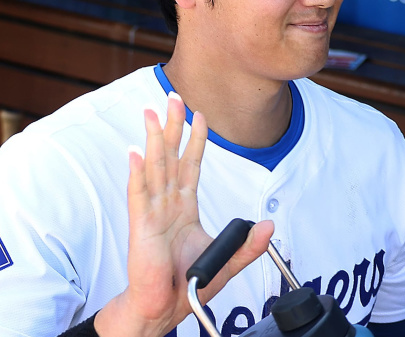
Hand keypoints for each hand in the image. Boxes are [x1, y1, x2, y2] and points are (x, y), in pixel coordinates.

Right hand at [95, 92, 273, 336]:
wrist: (164, 308)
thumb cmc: (186, 283)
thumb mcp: (226, 261)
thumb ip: (249, 246)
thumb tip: (269, 227)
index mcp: (184, 207)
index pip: (190, 165)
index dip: (195, 139)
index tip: (199, 115)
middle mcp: (167, 204)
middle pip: (171, 157)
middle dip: (172, 126)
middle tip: (173, 97)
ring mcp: (152, 213)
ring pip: (155, 168)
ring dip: (154, 139)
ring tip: (152, 113)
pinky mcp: (141, 227)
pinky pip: (139, 194)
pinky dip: (138, 173)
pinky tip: (136, 152)